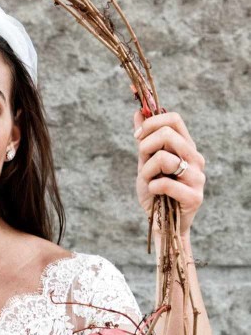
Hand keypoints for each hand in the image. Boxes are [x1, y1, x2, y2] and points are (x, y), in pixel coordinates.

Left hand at [133, 109, 205, 237]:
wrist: (162, 223)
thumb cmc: (155, 192)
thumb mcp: (145, 163)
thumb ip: (144, 139)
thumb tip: (137, 111)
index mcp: (186, 147)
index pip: (174, 119)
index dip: (152, 122)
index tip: (137, 137)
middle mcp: (195, 158)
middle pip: (167, 134)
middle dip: (144, 147)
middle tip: (142, 163)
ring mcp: (198, 177)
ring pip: (164, 158)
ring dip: (147, 171)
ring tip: (149, 182)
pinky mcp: (195, 196)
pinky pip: (166, 183)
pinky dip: (152, 187)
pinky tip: (154, 193)